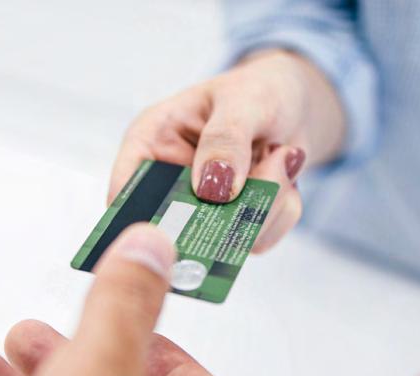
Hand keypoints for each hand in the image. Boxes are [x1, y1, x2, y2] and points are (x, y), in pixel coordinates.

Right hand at [110, 49, 344, 252]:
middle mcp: (171, 185)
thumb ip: (226, 138)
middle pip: (175, 230)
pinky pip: (258, 239)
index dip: (139, 220)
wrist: (295, 107)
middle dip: (224, 217)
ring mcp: (203, 212)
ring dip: (265, 207)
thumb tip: (212, 189)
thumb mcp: (244, 99)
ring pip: (226, 240)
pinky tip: (286, 175)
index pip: (124, 192)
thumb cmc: (259, 90)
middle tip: (261, 189)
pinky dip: (282, 211)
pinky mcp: (234, 227)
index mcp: (151, 146)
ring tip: (281, 156)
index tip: (176, 229)